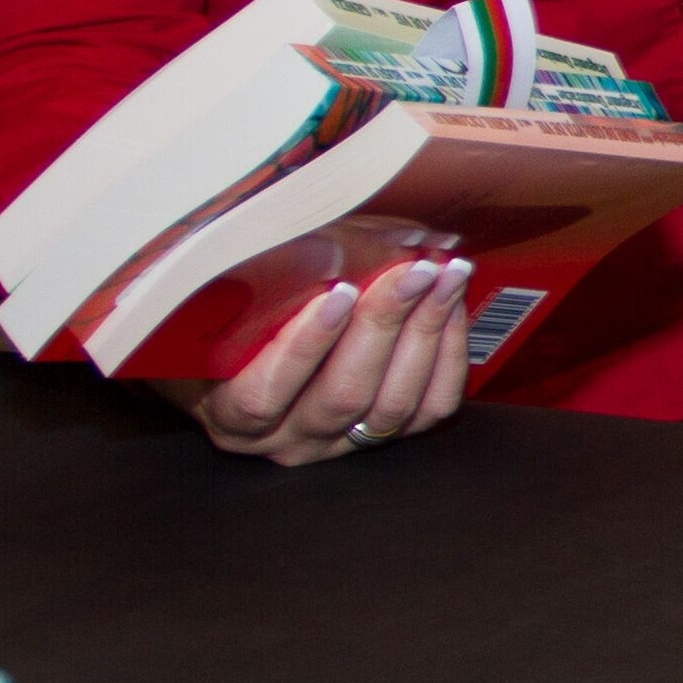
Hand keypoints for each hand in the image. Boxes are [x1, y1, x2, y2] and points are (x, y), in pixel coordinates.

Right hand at [156, 257, 481, 466]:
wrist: (250, 361)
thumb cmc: (234, 324)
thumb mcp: (232, 306)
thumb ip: (270, 282)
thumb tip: (336, 238)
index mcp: (231, 417)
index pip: (263, 394)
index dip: (303, 347)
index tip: (339, 292)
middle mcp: (288, 441)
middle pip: (344, 394)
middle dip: (384, 325)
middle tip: (414, 269)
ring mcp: (342, 444)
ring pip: (393, 403)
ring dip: (424, 333)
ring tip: (445, 276)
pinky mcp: (389, 437)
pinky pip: (431, 407)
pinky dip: (447, 355)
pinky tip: (451, 307)